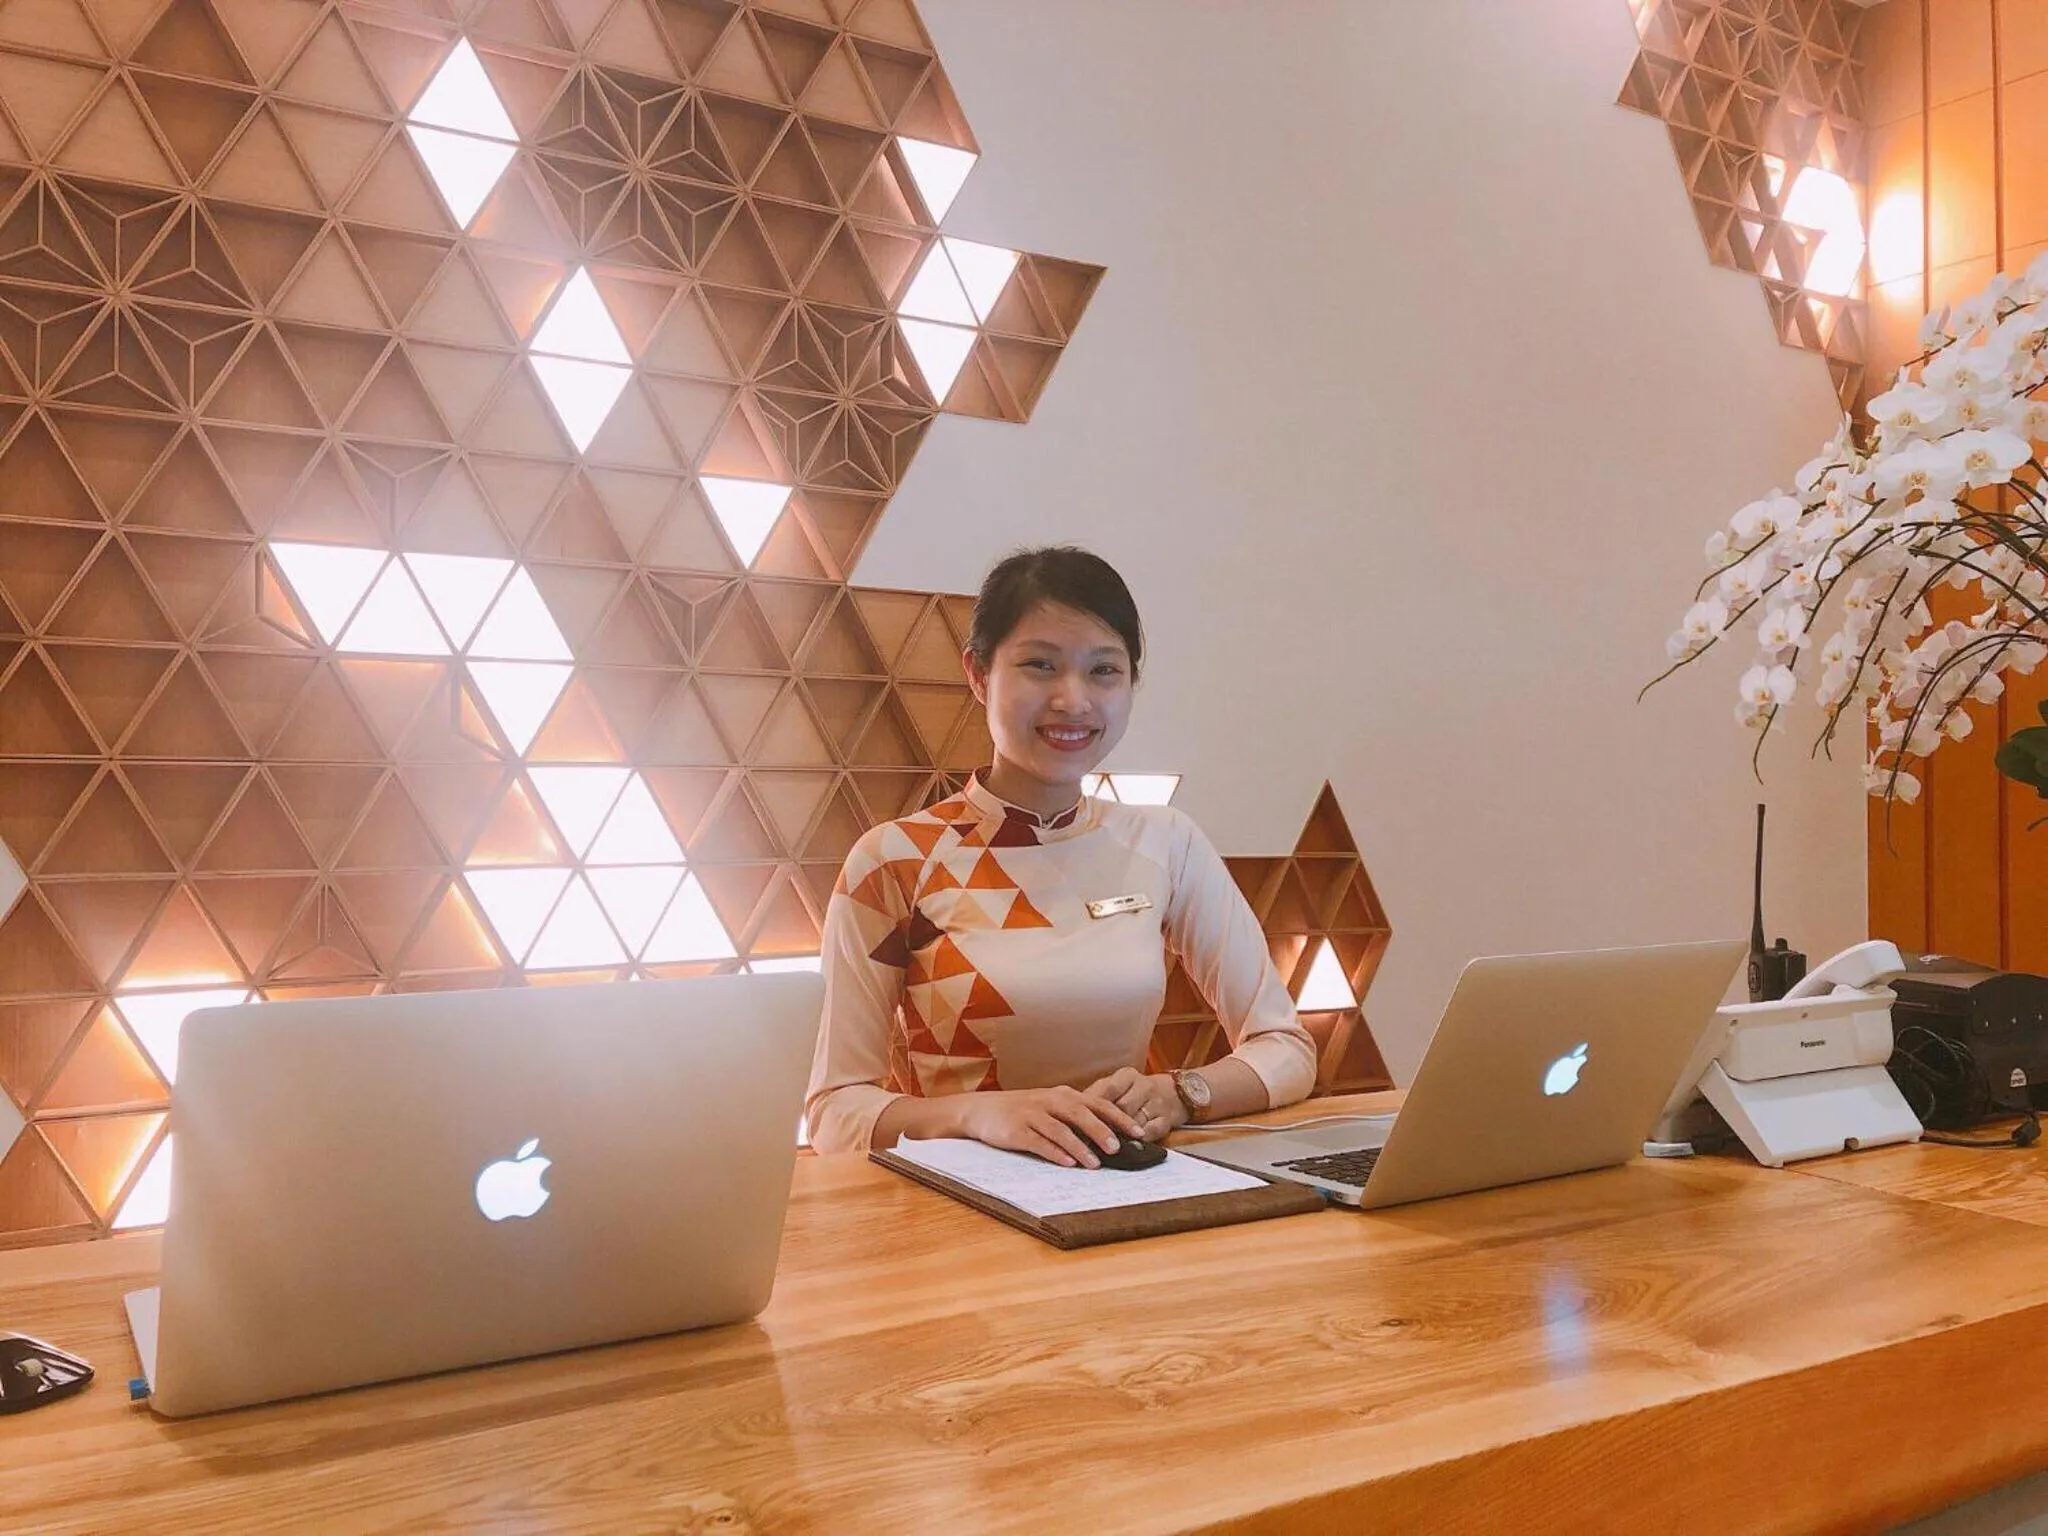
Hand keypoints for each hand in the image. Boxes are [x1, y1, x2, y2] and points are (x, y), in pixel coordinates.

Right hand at [955, 1087, 1143, 1167]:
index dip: (1120, 1118)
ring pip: (1061, 1130)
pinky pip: (1038, 1142)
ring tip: (1095, 1163)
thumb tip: (1108, 1137)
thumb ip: (1075, 1117)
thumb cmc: (1021, 1110)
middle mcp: (1049, 1101)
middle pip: (1081, 1114)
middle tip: (1118, 1148)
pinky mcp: (1016, 1130)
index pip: (1098, 1104)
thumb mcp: (1050, 1106)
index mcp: (1063, 1095)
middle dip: (1101, 1131)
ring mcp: (1032, 1114)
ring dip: (1079, 1147)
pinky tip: (1066, 1164)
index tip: (1139, 1133)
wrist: (981, 1110)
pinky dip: (1054, 1153)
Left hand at [1083, 1067, 1187, 1141]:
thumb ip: (1099, 1096)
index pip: (1107, 1089)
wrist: (1177, 1092)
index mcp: (1127, 1076)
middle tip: (1084, 1138)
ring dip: (1117, 1135)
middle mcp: (1144, 1086)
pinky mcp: (1167, 1120)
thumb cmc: (1138, 1092)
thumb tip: (1073, 1112)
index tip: (1075, 1120)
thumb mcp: (1120, 1086)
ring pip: (1134, 1120)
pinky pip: (1150, 1132)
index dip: (1090, 1106)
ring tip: (1099, 1146)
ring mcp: (1157, 1103)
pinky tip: (1125, 1148)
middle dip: (1103, 1124)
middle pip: (1120, 1107)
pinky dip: (1135, 1141)